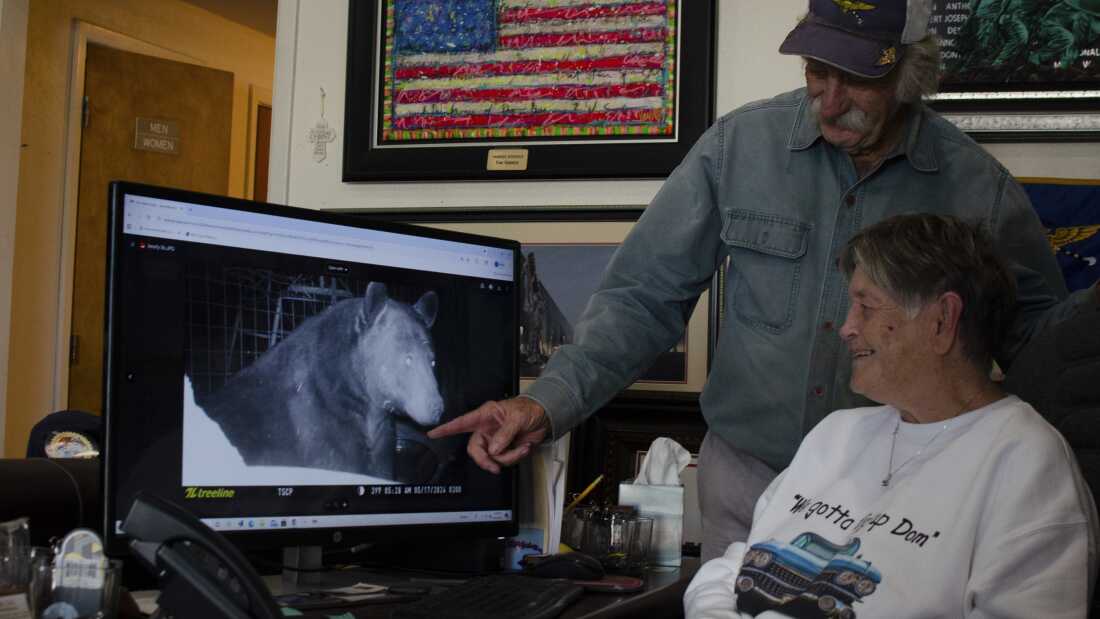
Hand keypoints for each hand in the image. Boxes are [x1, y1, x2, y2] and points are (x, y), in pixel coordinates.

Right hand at [427, 397, 548, 473]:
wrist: (545, 418)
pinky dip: (515, 457)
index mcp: (486, 415)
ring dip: (508, 457)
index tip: (432, 434)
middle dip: (485, 460)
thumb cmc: (529, 409)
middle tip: (494, 467)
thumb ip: (504, 434)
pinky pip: (504, 461)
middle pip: (475, 450)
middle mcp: (487, 429)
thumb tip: (494, 449)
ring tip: (522, 447)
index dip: (446, 429)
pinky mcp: (505, 450)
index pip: (461, 423)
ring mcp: (495, 441)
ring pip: (492, 458)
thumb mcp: (517, 417)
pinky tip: (524, 447)